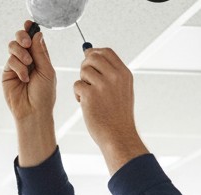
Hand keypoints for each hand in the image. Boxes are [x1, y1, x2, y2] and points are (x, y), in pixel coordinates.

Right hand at [3, 20, 57, 164]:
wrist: (33, 112)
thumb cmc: (44, 95)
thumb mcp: (47, 71)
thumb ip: (40, 52)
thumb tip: (37, 34)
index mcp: (40, 58)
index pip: (34, 39)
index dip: (31, 30)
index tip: (29, 24)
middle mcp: (28, 60)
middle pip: (21, 39)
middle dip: (23, 37)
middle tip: (27, 43)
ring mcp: (17, 66)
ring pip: (13, 47)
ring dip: (21, 53)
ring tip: (28, 65)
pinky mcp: (8, 72)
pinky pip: (10, 60)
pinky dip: (18, 67)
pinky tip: (24, 78)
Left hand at [73, 48, 148, 172]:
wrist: (119, 136)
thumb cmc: (118, 116)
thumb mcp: (123, 90)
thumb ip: (111, 72)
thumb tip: (91, 53)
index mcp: (124, 74)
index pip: (106, 52)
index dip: (95, 53)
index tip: (90, 61)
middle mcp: (114, 77)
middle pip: (93, 57)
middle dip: (85, 66)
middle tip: (86, 80)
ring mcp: (102, 85)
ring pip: (83, 71)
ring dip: (82, 82)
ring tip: (89, 96)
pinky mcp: (90, 95)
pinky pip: (77, 85)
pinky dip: (78, 94)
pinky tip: (85, 104)